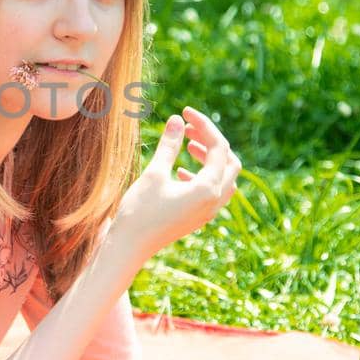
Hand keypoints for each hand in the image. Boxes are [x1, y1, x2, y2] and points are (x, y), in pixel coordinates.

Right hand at [112, 106, 240, 258]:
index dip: (204, 125)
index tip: (185, 111)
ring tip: (189, 145)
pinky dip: (204, 174)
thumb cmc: (139, 212)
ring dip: (210, 158)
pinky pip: (214, 190)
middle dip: (211, 141)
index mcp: (208, 189)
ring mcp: (208, 211)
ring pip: (224, 177)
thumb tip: (178, 119)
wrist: (130, 248)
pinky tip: (182, 170)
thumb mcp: (154, 174)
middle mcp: (215, 201)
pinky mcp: (199, 216)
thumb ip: (169, 145)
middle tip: (189, 129)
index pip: (218, 147)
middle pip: (229, 162)